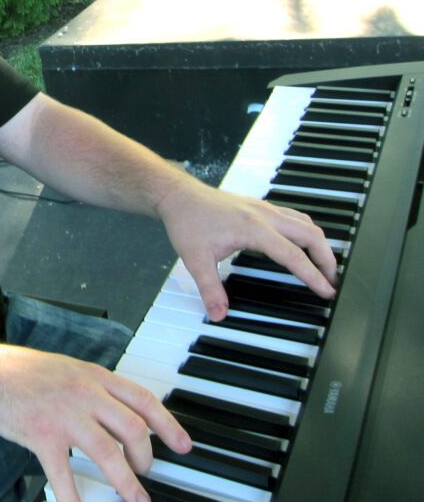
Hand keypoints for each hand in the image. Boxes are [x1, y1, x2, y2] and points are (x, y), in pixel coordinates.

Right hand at [0, 345, 191, 501]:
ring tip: (135, 499)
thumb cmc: (29, 374)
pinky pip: (64, 474)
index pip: (144, 400)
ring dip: (126, 482)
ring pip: (108, 453)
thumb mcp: (72, 371)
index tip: (183, 446)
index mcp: (95, 377)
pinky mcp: (42, 436)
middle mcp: (85, 394)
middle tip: (145, 474)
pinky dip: (75, 498)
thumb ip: (99, 390)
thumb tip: (128, 416)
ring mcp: (64, 415)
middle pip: (132, 429)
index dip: (168, 425)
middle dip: (146, 459)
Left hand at [157, 180, 337, 320]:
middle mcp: (264, 215)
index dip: (313, 275)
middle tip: (331, 281)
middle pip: (310, 235)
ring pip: (305, 223)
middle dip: (326, 259)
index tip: (327, 291)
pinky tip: (301, 243)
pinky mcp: (259, 205)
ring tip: (322, 266)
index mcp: (254, 229)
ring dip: (318, 243)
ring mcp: (263, 208)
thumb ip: (210, 288)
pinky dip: (305, 231)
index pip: (293, 255)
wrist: (178, 195)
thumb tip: (219, 313)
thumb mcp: (195, 259)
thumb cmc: (187, 222)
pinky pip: (293, 216)